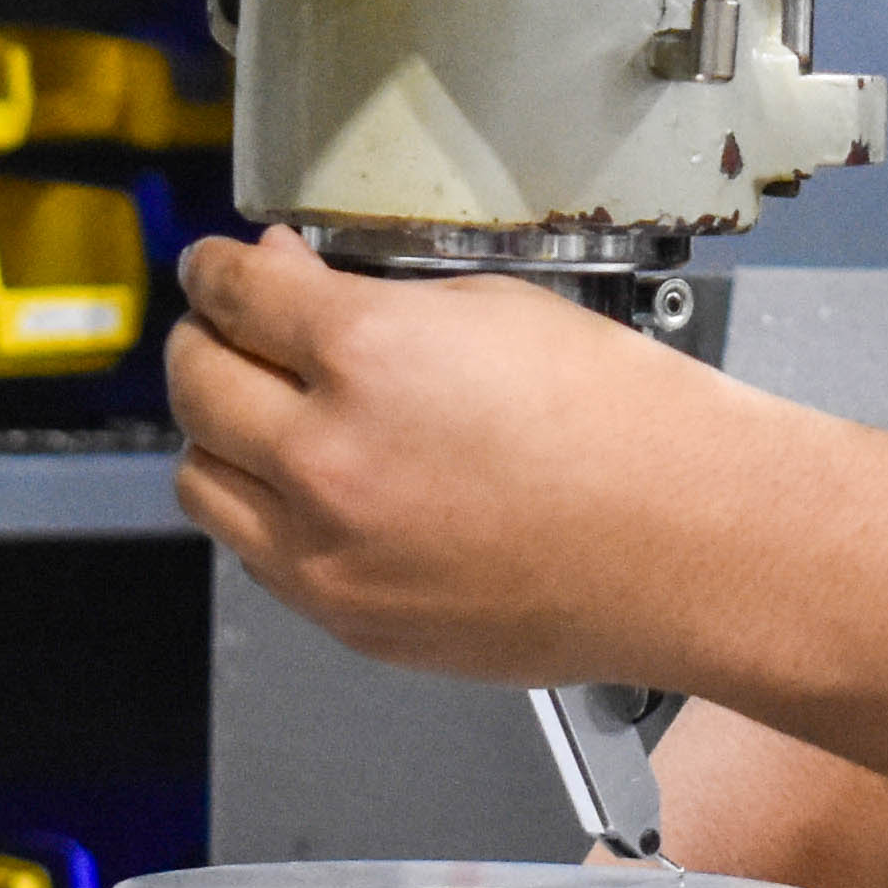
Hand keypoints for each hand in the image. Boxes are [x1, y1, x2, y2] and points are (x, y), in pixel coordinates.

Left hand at [164, 231, 788, 688]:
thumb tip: (308, 289)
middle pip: (195, 383)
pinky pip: (260, 555)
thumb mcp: (498, 308)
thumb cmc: (631, 431)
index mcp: (367, 356)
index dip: (216, 269)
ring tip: (262, 412)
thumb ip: (381, 298)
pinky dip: (267, 513)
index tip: (219, 268)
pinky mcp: (351, 619)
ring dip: (219, 434)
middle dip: (205, 340)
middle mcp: (329, 460)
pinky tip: (314, 486)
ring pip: (202, 480)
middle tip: (229, 327)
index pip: (233, 292)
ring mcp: (331, 553)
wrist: (693, 546)